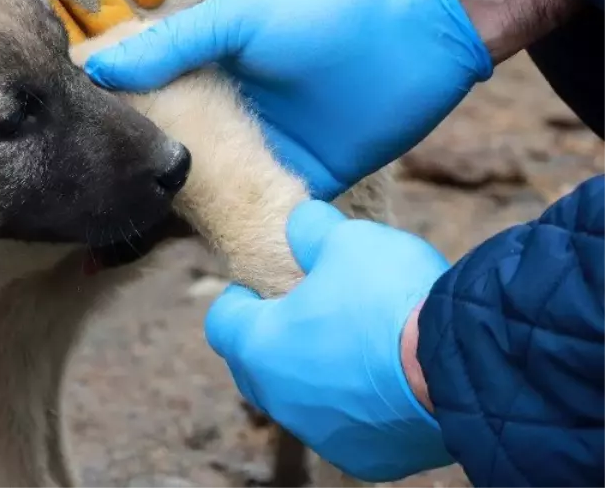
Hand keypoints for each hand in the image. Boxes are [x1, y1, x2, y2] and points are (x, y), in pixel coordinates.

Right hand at [84, 0, 491, 197]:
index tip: (75, 143)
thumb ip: (174, 45)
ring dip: (184, 210)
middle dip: (142, 178)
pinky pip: (262, 214)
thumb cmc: (321, 12)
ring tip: (136, 235)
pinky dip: (239, 230)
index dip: (116, 120)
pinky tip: (205, 249)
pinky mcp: (302, 183)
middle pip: (173, 154)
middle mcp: (229, 116)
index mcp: (208, 72)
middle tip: (97, 205)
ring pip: (211, 191)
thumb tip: (98, 70)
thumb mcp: (237, 18)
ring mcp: (263, 152)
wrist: (417, 34)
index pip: (149, 101)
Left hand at [206, 200, 451, 481]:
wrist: (460, 363)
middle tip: (313, 311)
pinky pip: (349, 428)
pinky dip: (359, 407)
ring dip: (318, 375)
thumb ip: (309, 230)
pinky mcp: (366, 459)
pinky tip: (388, 382)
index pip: (224, 323)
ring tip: (358, 344)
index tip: (266, 284)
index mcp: (259, 347)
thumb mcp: (344, 238)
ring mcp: (322, 434)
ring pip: (303, 400)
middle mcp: (281, 400)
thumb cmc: (389, 297)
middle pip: (258, 366)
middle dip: (276, 338)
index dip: (242, 299)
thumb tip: (299, 225)